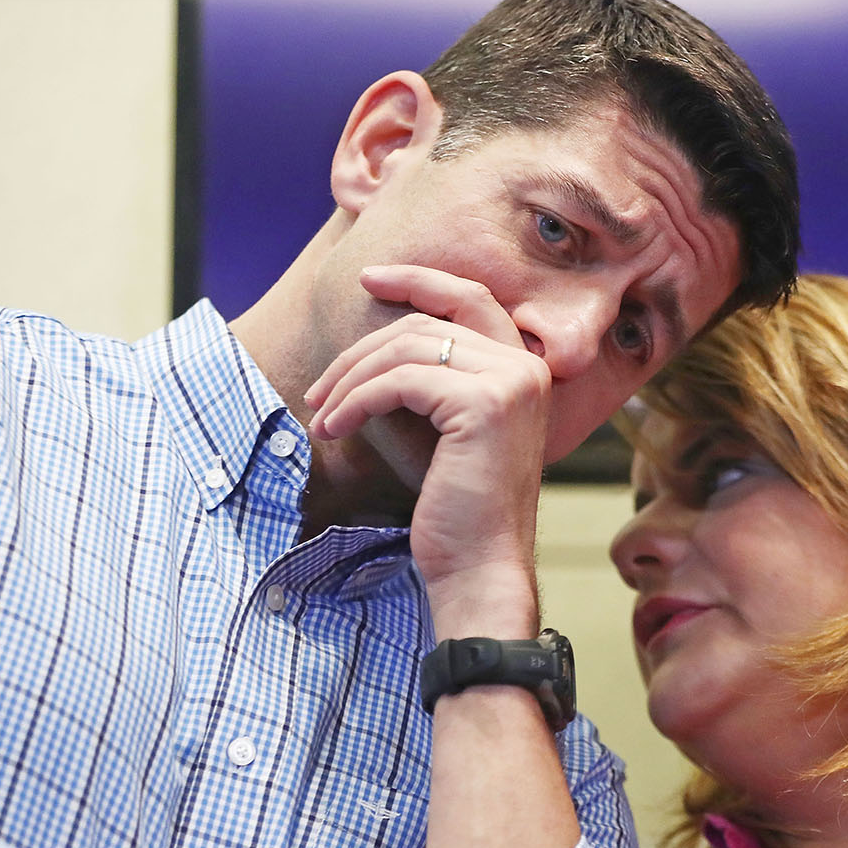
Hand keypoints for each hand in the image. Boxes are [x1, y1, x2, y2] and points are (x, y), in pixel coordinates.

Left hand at [305, 265, 544, 635]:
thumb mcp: (445, 431)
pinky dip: (357, 400)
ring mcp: (511, 382)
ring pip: (408, 349)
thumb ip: (432, 381)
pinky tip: (334, 427)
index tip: (369, 279)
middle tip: (319, 386)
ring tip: (322, 414)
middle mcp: (527, 368)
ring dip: (351, 380)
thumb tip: (376, 344)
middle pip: (427, 324)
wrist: (479, 568)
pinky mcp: (485, 404)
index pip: (470, 298)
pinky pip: (400, 381)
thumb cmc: (458, 511)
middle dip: (362, 350)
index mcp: (526, 370)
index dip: (419, 280)